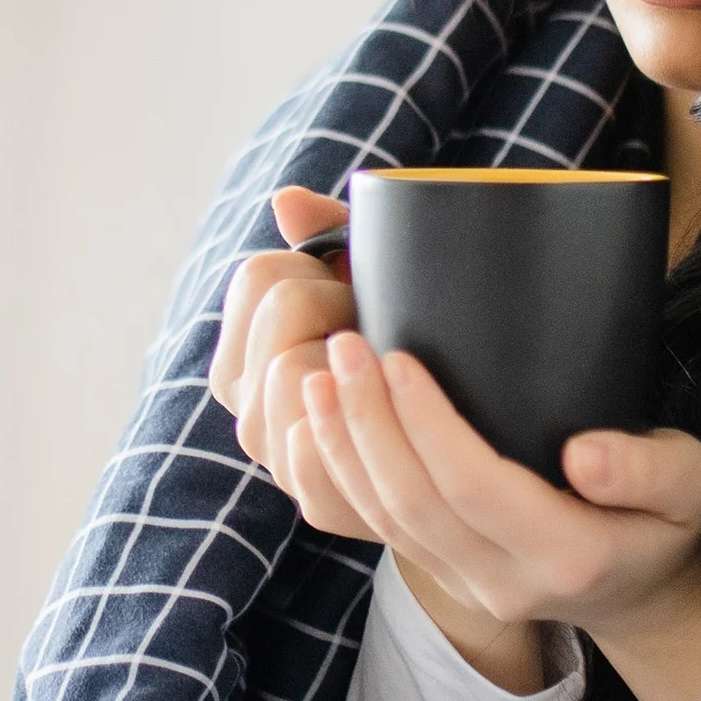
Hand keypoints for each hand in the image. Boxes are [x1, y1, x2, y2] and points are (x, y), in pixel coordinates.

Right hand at [205, 186, 375, 541]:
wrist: (455, 448)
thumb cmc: (407, 348)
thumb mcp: (373, 283)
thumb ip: (327, 233)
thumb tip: (285, 201)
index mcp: (245, 350)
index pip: (258, 275)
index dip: (317, 270)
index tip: (356, 293)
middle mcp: (245, 406)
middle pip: (281, 312)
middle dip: (341, 306)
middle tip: (381, 335)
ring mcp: (276, 456)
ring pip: (296, 368)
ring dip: (357, 362)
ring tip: (391, 376)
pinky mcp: (314, 500)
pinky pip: (317, 440)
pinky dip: (355, 421)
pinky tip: (392, 419)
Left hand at [301, 330, 700, 700]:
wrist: (642, 593)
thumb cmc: (667, 520)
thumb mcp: (693, 485)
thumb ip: (651, 469)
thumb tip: (585, 455)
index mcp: (570, 555)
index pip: (476, 487)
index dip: (427, 424)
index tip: (398, 356)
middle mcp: (507, 582)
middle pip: (414, 504)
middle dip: (369, 422)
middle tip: (344, 345)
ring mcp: (467, 587)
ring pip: (385, 521)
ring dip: (343, 447)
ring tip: (316, 375)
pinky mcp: (441, 577)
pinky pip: (379, 529)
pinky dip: (341, 474)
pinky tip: (321, 422)